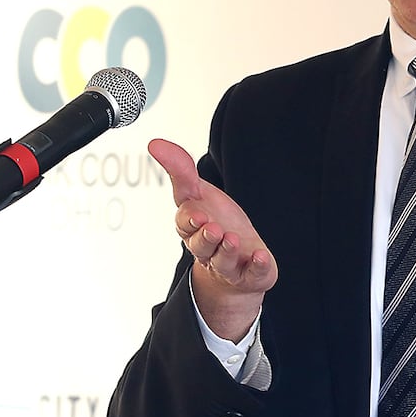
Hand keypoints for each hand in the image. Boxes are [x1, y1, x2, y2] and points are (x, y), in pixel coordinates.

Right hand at [150, 137, 278, 340]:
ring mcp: (228, 263)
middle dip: (206, 237)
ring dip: (226, 250)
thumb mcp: (199, 192)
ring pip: (222, 260)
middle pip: (201, 245)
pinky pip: (252, 273)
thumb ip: (180, 169)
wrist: (238, 260)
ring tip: (232, 239)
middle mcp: (208, 248)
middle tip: (213, 228)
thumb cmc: (216, 222)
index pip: (185, 223)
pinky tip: (260, 257)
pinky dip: (256, 266)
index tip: (196, 213)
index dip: (189, 220)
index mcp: (193, 228)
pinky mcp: (250, 273)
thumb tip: (155, 143)